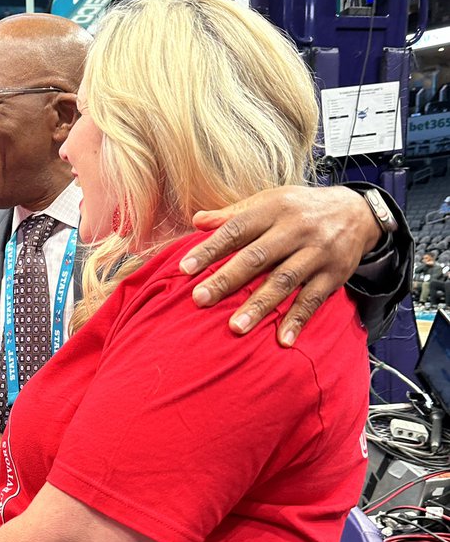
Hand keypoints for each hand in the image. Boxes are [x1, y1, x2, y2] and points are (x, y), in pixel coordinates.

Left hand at [180, 185, 382, 345]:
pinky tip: (282, 340)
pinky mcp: (334, 275)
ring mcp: (316, 253)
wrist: (357, 212)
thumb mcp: (269, 201)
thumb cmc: (300, 209)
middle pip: (257, 257)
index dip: (210, 249)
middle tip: (200, 300)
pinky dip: (298, 320)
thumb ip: (233, 214)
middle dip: (227, 280)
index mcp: (273, 209)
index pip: (236, 230)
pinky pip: (313, 300)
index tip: (185, 269)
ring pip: (284, 281)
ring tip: (235, 328)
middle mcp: (296, 230)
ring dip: (259, 306)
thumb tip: (197, 220)